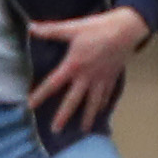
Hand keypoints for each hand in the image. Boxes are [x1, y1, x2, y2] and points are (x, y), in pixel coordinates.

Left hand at [21, 6, 144, 137]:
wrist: (127, 29)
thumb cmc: (98, 28)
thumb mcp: (73, 28)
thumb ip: (51, 30)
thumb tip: (30, 27)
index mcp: (73, 65)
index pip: (53, 84)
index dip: (40, 95)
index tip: (30, 105)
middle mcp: (86, 77)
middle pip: (73, 101)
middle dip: (63, 116)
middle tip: (56, 130)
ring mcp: (101, 79)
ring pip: (93, 103)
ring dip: (87, 117)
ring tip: (83, 129)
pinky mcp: (112, 77)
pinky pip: (107, 94)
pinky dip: (103, 104)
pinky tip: (101, 111)